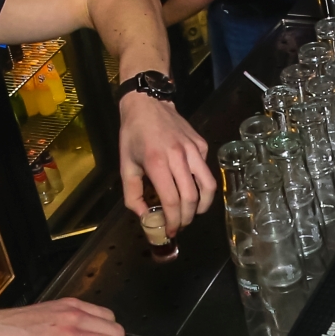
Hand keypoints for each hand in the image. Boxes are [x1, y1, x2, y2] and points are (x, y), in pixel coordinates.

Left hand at [119, 92, 216, 232]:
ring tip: (193, 213)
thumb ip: (132, 195)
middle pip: (191, 198)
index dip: (173, 221)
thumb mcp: (125, 166)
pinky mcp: (201, 144)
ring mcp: (193, 149)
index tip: (171, 231)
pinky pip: (206, 170)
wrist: (147, 104)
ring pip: (208, 185)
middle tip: (180, 225)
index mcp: (157, 163)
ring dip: (202, 206)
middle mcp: (179, 156)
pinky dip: (201, 184)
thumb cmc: (133, 135)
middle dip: (187, 218)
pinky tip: (190, 185)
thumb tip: (145, 217)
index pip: (172, 201)